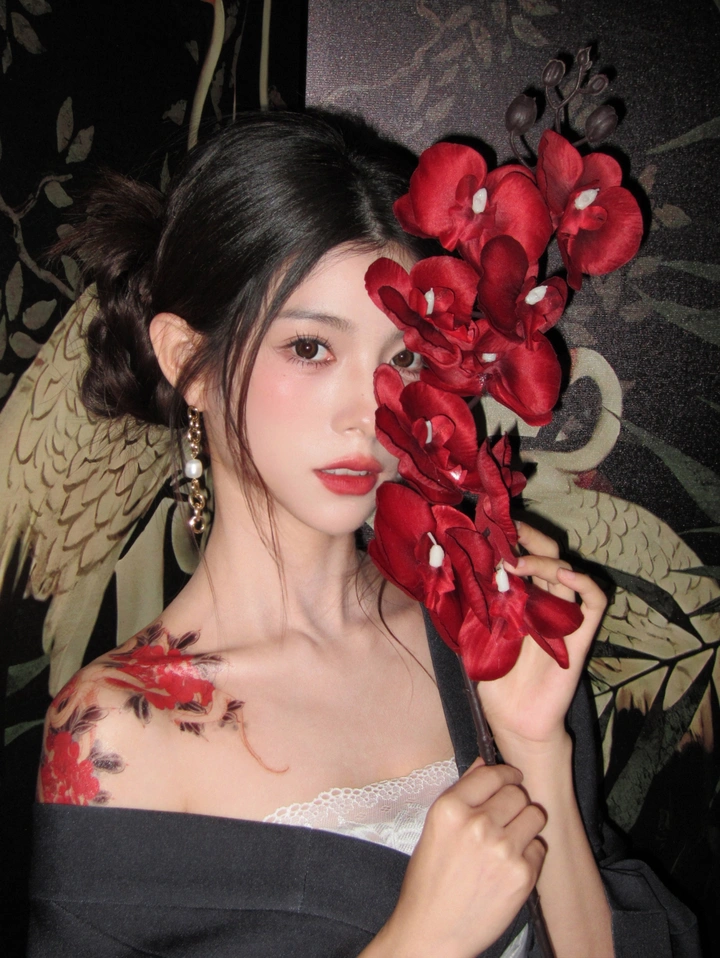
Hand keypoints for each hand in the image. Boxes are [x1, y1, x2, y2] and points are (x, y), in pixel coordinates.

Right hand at [371, 761, 545, 957]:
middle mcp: (477, 824)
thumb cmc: (429, 880)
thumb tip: (485, 763)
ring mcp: (502, 850)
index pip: (492, 773)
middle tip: (507, 816)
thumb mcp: (435, 828)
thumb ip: (462, 792)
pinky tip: (510, 865)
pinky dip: (529, 854)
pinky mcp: (522, 875)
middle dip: (515, 801)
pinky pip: (540, 847)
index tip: (511, 778)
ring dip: (526, 824)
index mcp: (450, 808)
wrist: (432, 932)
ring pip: (534, 815)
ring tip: (511, 839)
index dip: (505, 774)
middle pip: (517, 792)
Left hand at [477, 522, 606, 758]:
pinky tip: (565, 575)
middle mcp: (544, 601)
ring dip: (545, 560)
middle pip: (548, 555)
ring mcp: (564, 616)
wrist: (513, 719)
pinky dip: (584, 583)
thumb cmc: (493, 677)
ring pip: (567, 572)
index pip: (523, 555)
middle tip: (510, 530)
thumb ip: (465, 599)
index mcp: (520, 597)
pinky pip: (594, 602)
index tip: (491, 524)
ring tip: (520, 562)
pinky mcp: (580, 636)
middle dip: (531, 538)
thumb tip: (439, 561)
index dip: (512, 538)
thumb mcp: (471, 632)